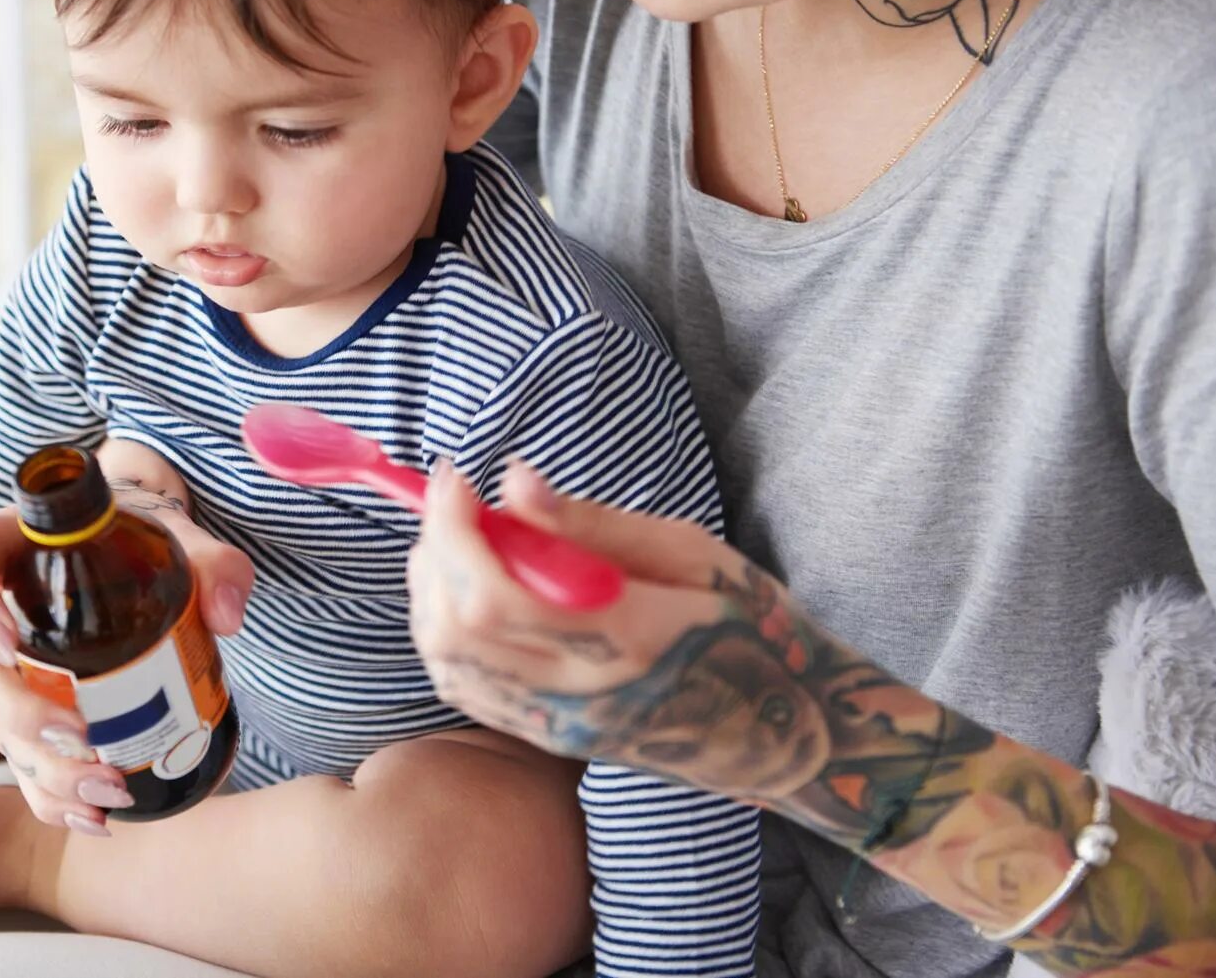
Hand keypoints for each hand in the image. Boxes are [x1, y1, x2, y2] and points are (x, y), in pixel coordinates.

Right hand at [0, 500, 253, 834]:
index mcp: (4, 543)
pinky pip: (16, 761)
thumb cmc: (140, 543)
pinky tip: (94, 820)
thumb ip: (215, 564)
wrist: (128, 566)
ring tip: (108, 789)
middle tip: (80, 736)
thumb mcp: (179, 539)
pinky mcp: (15, 713)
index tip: (8, 641)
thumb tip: (226, 616)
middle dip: (20, 712)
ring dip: (43, 766)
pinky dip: (49, 797)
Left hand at [408, 459, 844, 801]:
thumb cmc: (749, 623)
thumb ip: (594, 522)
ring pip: (448, 660)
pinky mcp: (550, 740)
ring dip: (431, 589)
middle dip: (435, 550)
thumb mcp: (693, 553)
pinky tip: (467, 587)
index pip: (498, 592)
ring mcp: (562, 726)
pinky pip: (464, 686)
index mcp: (631, 638)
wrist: (785, 731)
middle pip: (458, 627)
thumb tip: (513, 480)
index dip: (455, 529)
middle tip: (456, 500)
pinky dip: (443, 629)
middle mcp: (585, 694)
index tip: (454, 475)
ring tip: (461, 538)